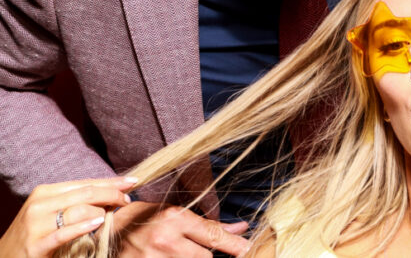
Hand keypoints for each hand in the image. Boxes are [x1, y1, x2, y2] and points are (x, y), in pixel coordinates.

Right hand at [0, 176, 134, 257]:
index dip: (110, 182)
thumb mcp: (52, 212)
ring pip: (79, 209)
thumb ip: (76, 201)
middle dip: (112, 193)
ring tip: (112, 213)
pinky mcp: (37, 244)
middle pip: (86, 193)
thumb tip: (110, 194)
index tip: (132, 182)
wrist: (5, 257)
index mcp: (46, 192)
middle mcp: (40, 204)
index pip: (85, 183)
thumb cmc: (35, 233)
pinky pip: (64, 233)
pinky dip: (84, 226)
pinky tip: (99, 221)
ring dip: (101, 210)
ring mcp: (36, 224)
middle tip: (129, 197)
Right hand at [113, 202, 249, 257]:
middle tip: (196, 251)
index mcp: (174, 218)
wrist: (107, 230)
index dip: (235, 245)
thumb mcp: (177, 214)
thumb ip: (209, 225)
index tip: (248, 249)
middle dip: (207, 257)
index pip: (213, 235)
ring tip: (181, 253)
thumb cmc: (146, 218)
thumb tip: (241, 229)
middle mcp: (164, 239)